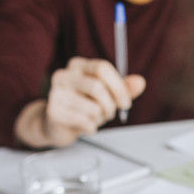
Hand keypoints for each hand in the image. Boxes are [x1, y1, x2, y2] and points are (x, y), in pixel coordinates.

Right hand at [15, 57, 146, 147]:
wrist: (57, 125)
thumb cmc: (83, 107)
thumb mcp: (106, 96)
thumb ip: (124, 89)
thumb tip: (140, 82)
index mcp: (78, 65)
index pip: (102, 68)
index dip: (119, 87)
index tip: (126, 103)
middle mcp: (64, 75)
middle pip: (98, 87)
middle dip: (110, 105)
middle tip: (109, 114)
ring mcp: (56, 92)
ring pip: (93, 107)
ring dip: (100, 118)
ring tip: (93, 118)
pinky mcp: (53, 111)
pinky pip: (84, 122)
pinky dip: (91, 128)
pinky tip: (85, 126)